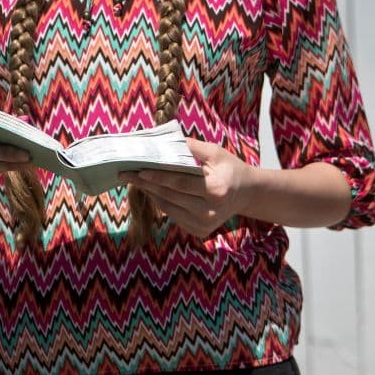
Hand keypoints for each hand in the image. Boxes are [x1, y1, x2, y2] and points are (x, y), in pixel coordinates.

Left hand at [119, 138, 253, 237]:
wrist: (247, 194)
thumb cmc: (230, 168)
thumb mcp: (215, 153)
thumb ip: (190, 147)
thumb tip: (162, 143)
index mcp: (216, 190)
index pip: (180, 183)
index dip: (158, 177)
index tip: (139, 171)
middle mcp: (210, 211)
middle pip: (171, 197)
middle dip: (148, 184)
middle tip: (128, 174)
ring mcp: (205, 224)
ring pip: (169, 208)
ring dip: (151, 194)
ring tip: (137, 181)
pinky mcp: (200, 231)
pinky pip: (174, 216)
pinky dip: (162, 203)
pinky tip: (154, 192)